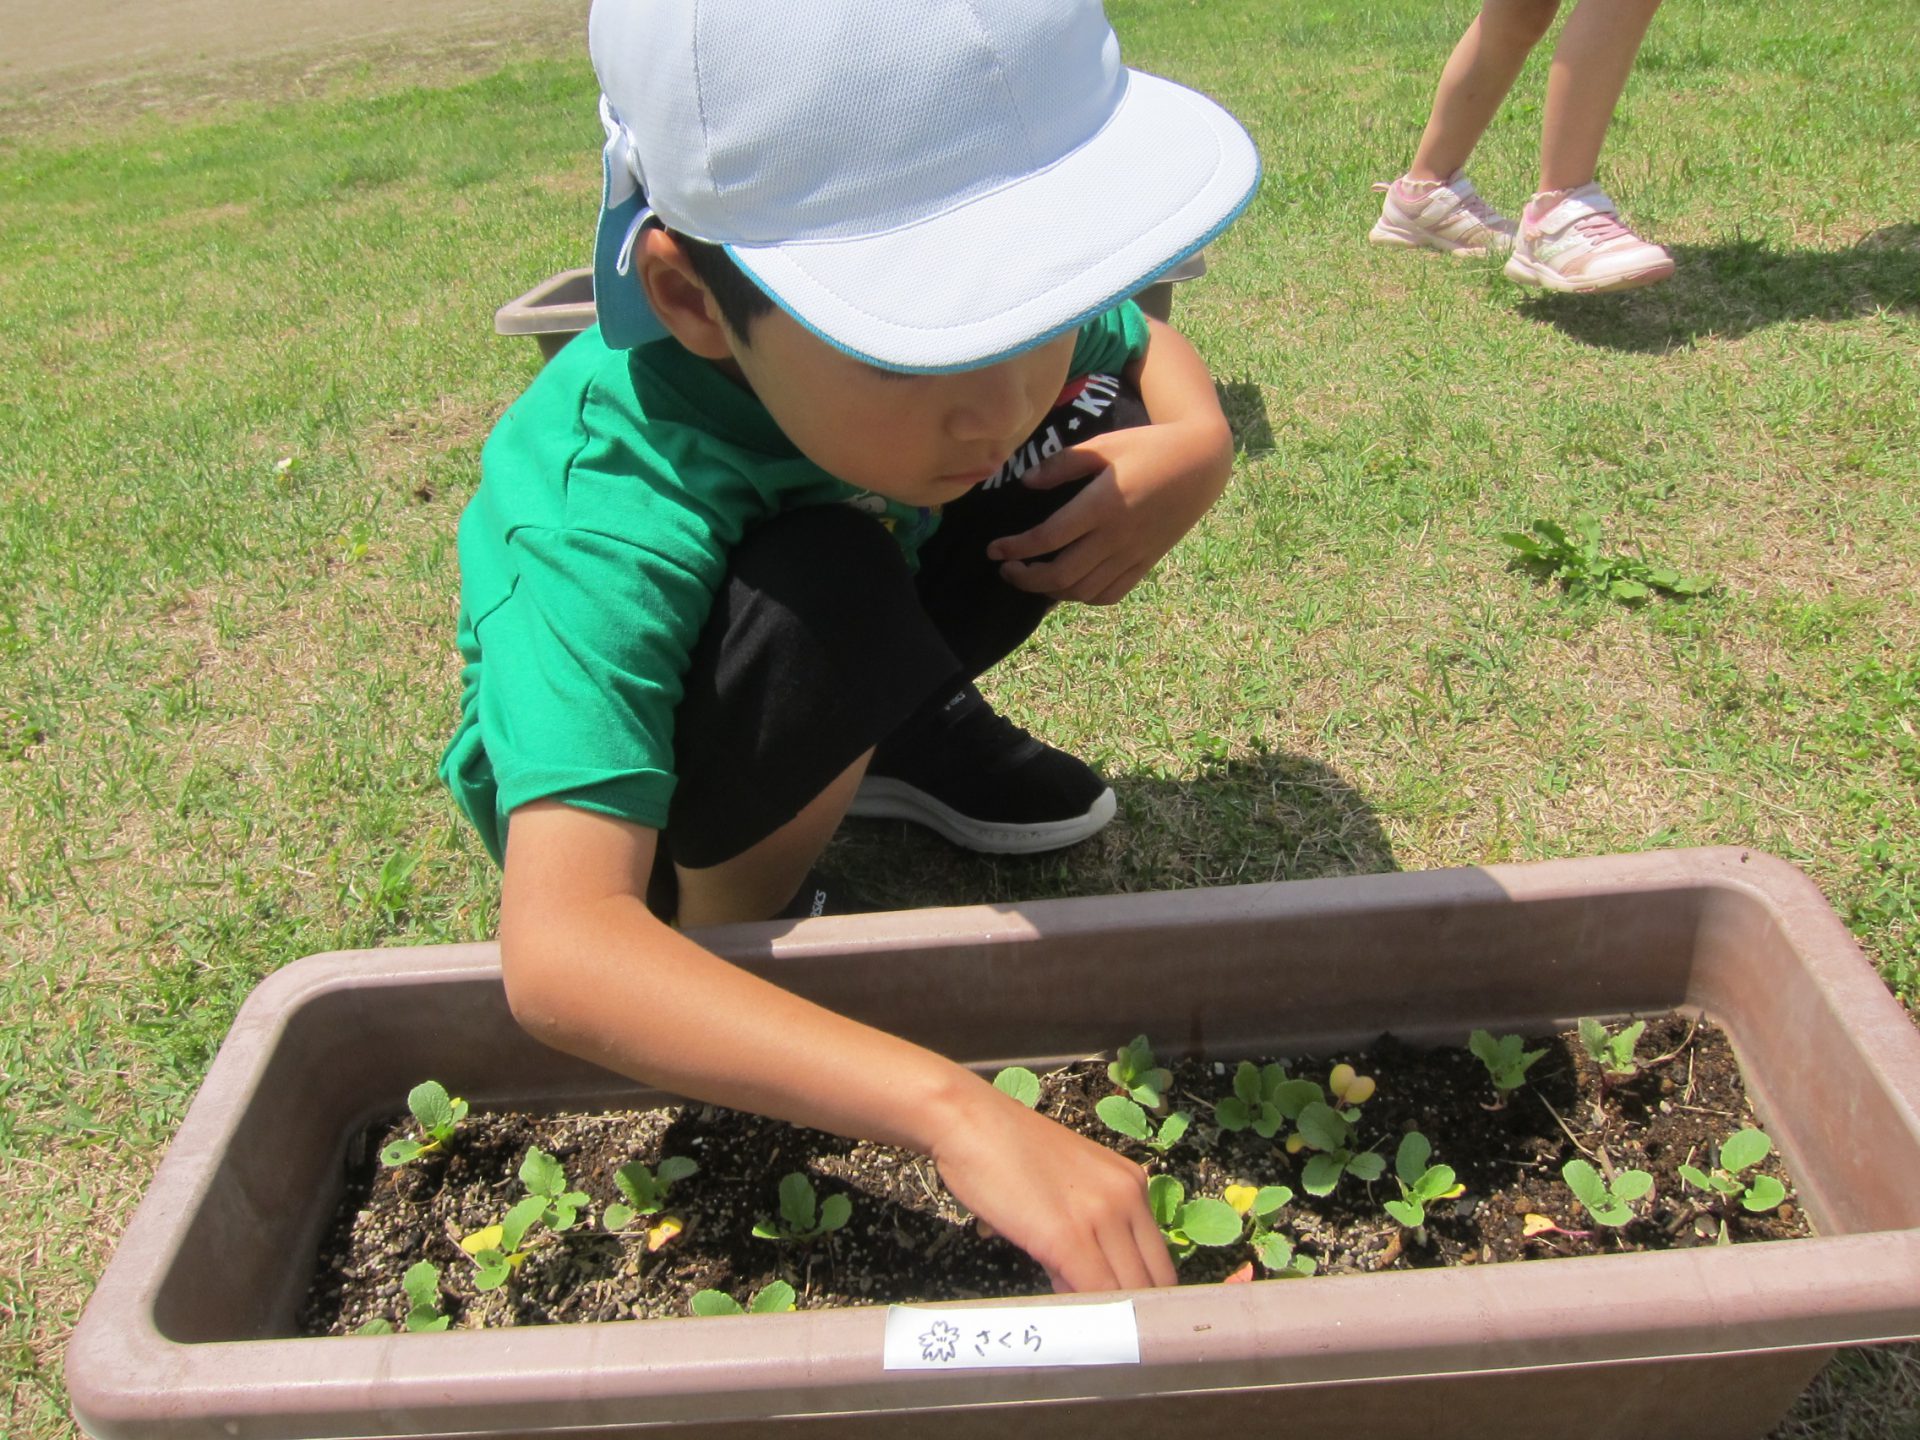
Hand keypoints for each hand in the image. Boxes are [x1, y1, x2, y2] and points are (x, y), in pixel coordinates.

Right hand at [930, 1081, 1177, 1292]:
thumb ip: (1088, 1229)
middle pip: (1152, 1280)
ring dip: (1105, 1314)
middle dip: (1129, 1310)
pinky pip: (1093, 1292)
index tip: (1118, 1312)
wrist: (970, 1120)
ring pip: (1127, 1291)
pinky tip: (1063, 1313)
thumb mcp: (1067, 1184)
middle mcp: (1128, 1196)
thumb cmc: (1006, 1151)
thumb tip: (1087, 1286)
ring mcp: (1101, 1216)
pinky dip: (1085, 1314)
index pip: (1158, 1259)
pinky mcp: (1068, 1237)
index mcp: (1133, 1183)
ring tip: (1073, 1315)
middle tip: (1096, 1325)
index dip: (1141, 1293)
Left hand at [984, 416, 1231, 605]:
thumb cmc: (1148, 447)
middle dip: (1026, 578)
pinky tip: (1069, 587)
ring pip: (1084, 590)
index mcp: (1102, 504)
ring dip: (1051, 591)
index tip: (994, 549)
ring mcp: (1133, 553)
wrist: (1201, 464)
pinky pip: (1112, 594)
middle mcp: (1117, 536)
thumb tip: (1026, 483)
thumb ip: (1063, 464)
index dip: (1016, 548)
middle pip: (1062, 574)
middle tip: (1006, 569)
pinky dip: (1084, 598)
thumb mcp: (1105, 444)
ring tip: (1031, 578)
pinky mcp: (1146, 562)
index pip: (1048, 538)